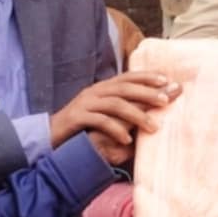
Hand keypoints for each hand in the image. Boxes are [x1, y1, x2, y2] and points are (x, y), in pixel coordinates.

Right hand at [50, 71, 181, 164]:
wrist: (50, 135)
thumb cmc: (83, 126)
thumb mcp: (104, 114)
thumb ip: (123, 109)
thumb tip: (151, 112)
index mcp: (103, 88)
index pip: (127, 77)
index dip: (147, 77)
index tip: (167, 80)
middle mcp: (95, 91)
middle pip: (124, 88)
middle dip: (147, 93)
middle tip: (166, 100)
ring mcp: (85, 103)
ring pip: (115, 104)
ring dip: (136, 114)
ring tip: (153, 127)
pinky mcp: (76, 118)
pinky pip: (99, 121)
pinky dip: (115, 129)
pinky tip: (127, 139)